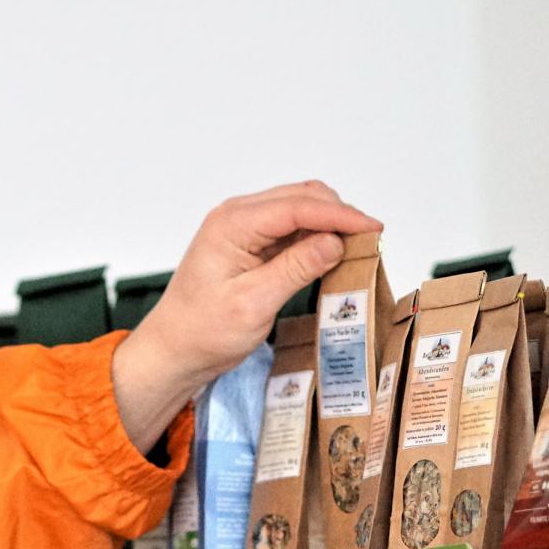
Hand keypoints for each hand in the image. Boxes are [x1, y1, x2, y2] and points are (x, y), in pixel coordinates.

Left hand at [112, 181, 381, 452]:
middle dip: (339, 215)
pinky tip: (331, 256)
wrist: (174, 350)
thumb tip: (335, 242)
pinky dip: (314, 237)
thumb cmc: (203, 333)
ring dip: (329, 225)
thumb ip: (296, 269)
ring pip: (299, 210)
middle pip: (302, 198)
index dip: (341, 215)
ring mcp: (242, 227)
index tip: (374, 230)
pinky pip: (290, 229)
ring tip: (356, 249)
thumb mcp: (254, 304)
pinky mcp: (248, 243)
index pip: (298, 206)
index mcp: (233, 224)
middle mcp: (236, 216)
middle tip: (370, 242)